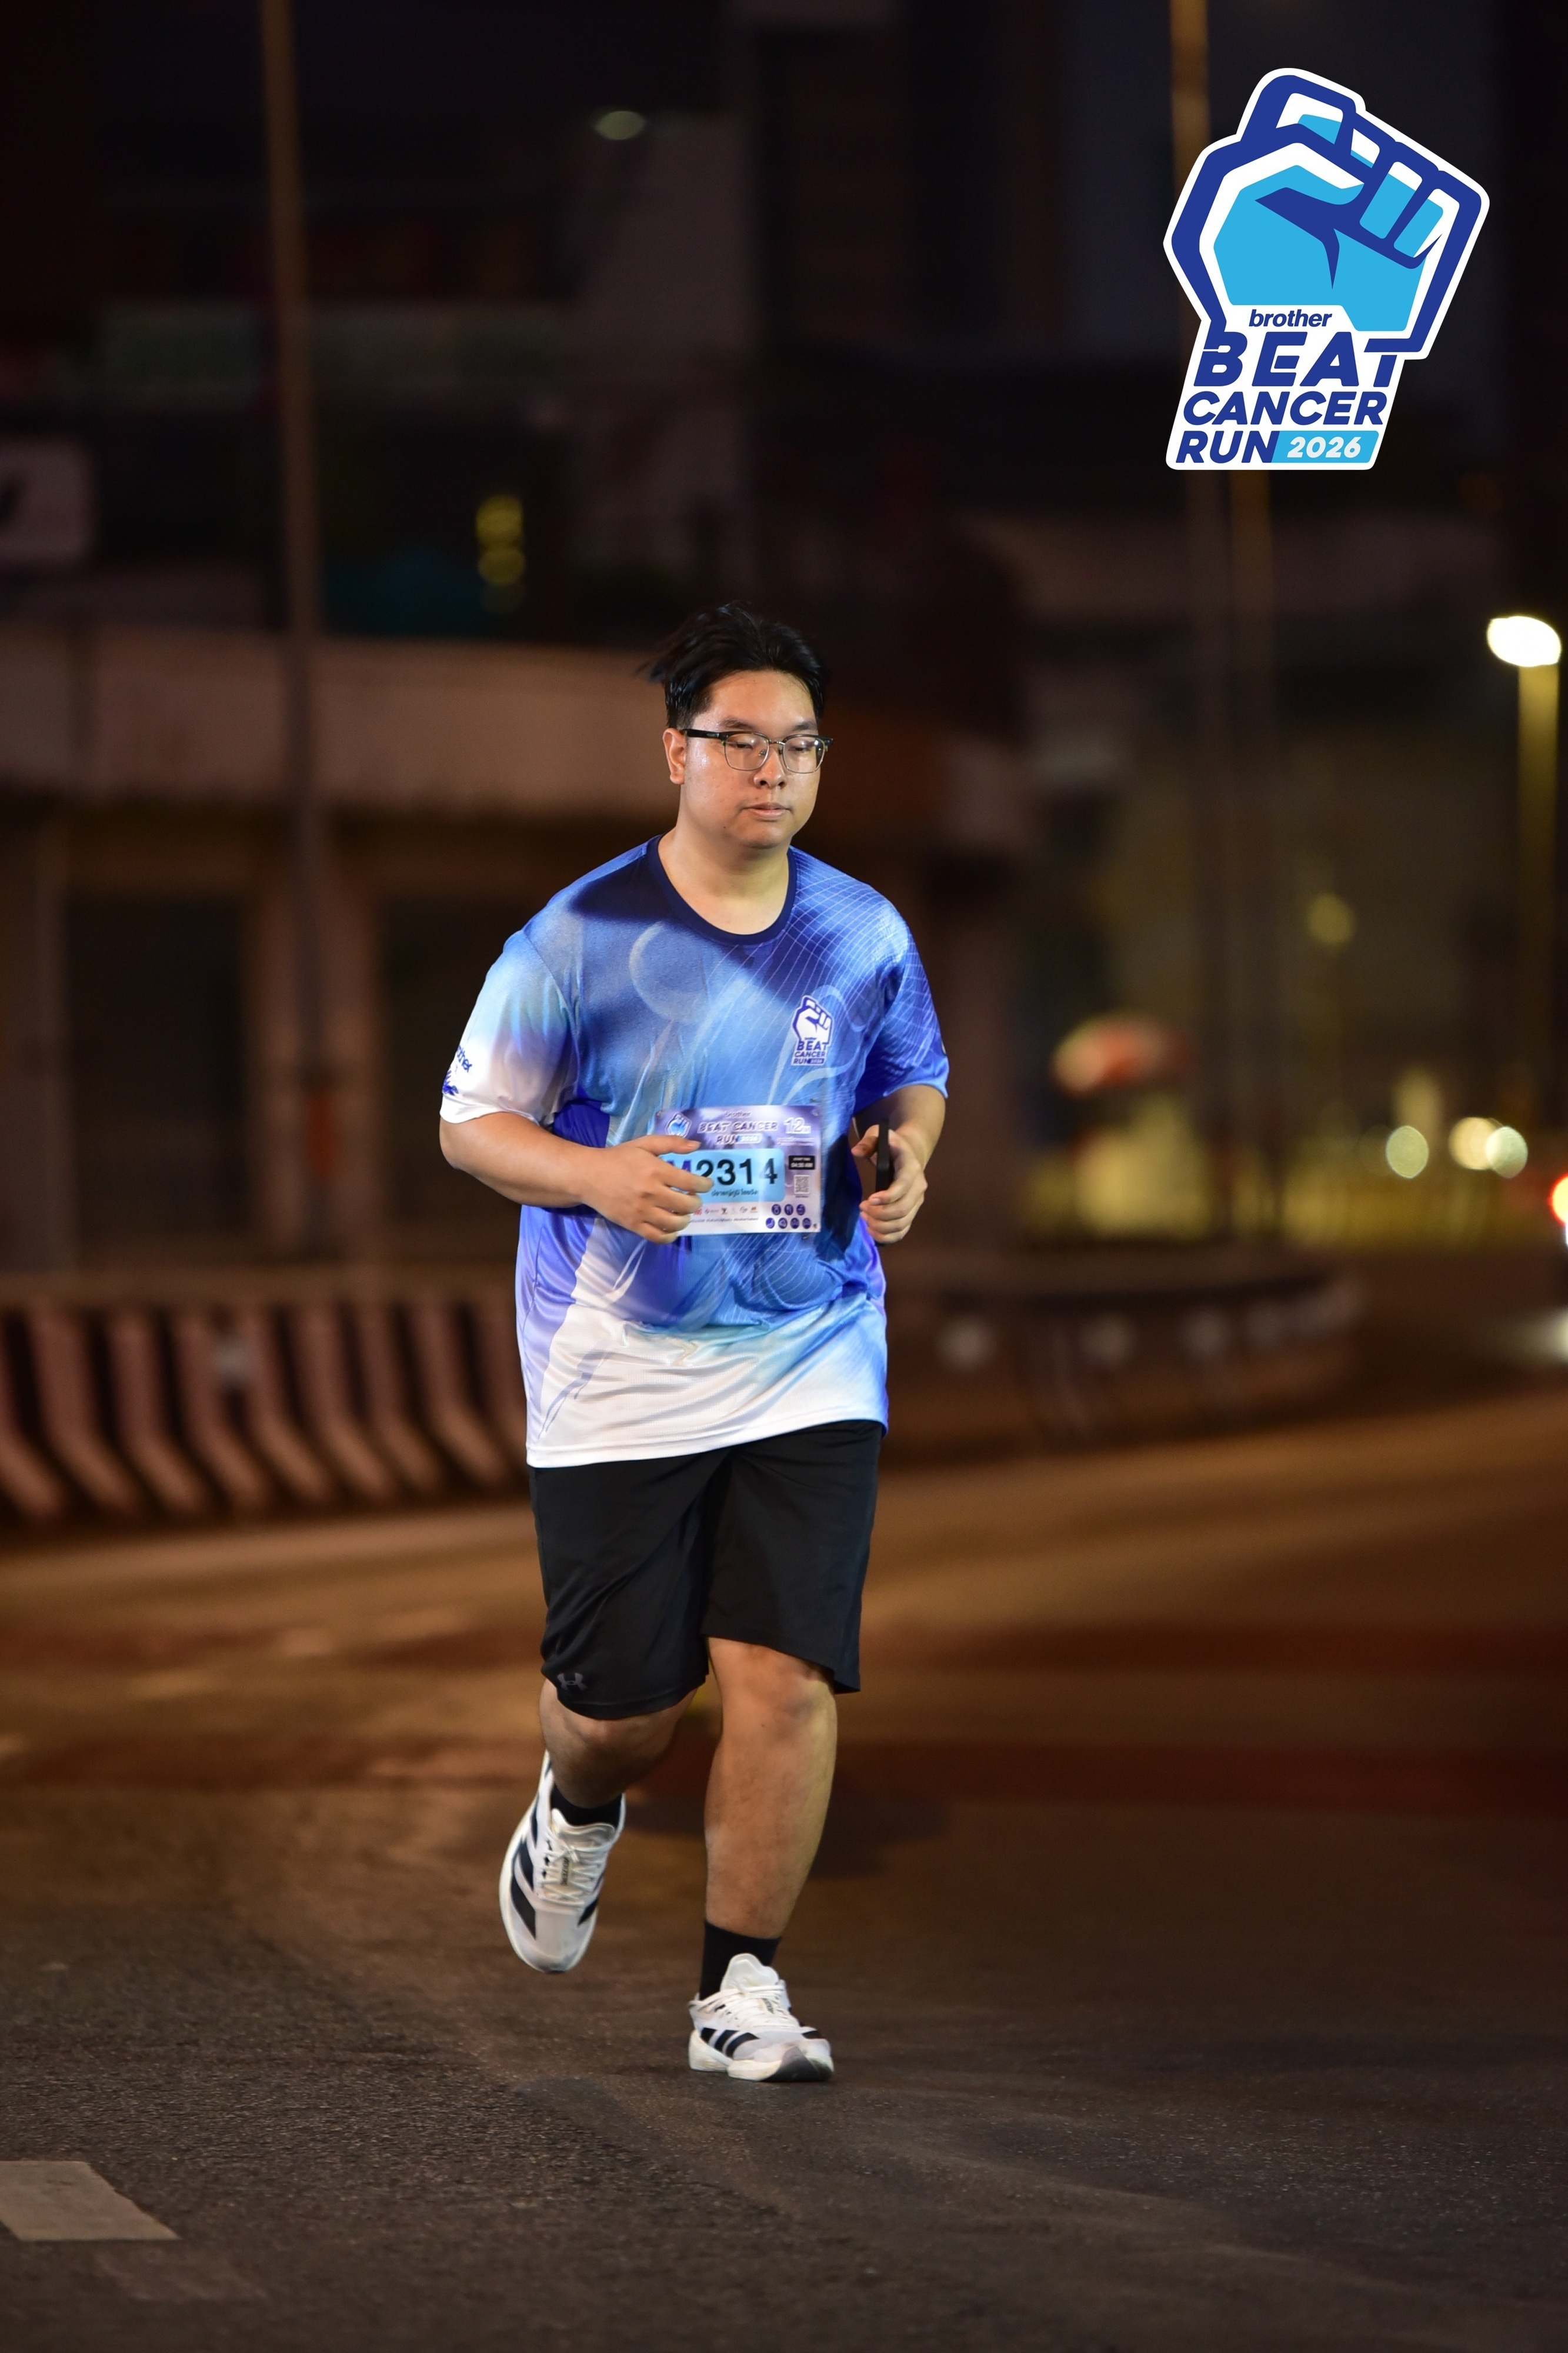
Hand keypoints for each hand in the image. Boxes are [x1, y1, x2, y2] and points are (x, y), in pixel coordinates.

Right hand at [580, 1134, 710, 1243]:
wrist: (588, 1176)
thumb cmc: (619, 1158)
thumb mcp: (644, 1144)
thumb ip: (671, 1143)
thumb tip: (697, 1146)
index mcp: (656, 1170)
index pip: (691, 1183)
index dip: (704, 1185)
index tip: (705, 1185)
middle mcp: (651, 1192)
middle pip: (686, 1205)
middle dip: (696, 1203)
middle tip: (693, 1199)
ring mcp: (642, 1211)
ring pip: (674, 1223)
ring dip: (685, 1220)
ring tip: (683, 1214)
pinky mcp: (633, 1224)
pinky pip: (657, 1237)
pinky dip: (670, 1236)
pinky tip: (672, 1230)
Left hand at [852, 1123, 925, 1245]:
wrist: (910, 1153)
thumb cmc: (892, 1145)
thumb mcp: (879, 1134)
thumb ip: (868, 1140)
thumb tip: (857, 1151)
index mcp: (911, 1168)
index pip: (902, 1187)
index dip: (886, 1198)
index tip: (867, 1200)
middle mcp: (918, 1187)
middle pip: (902, 1210)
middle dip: (879, 1214)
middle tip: (862, 1209)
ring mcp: (917, 1202)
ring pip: (902, 1224)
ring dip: (881, 1226)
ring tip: (865, 1219)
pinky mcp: (912, 1212)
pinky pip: (902, 1231)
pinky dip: (887, 1237)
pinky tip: (872, 1231)